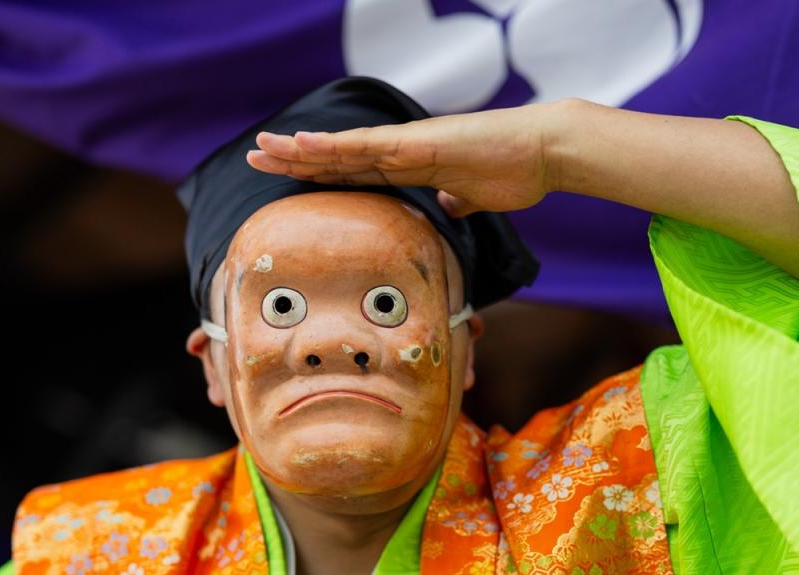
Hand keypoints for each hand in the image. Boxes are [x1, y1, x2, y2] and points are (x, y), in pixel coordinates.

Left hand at [247, 103, 559, 216]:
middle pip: (338, 156)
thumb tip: (447, 207)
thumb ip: (455, 200)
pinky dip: (334, 145)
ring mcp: (408, 145)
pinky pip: (368, 146)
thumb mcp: (474, 197)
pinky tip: (304, 142)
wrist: (544, 153)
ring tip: (264, 147)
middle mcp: (402, 151)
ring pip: (343, 147)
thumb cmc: (514, 172)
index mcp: (412, 166)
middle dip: (295, 158)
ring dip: (302, 149)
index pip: (354, 171)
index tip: (288, 174)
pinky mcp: (420, 143)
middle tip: (255, 156)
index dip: (320, 171)